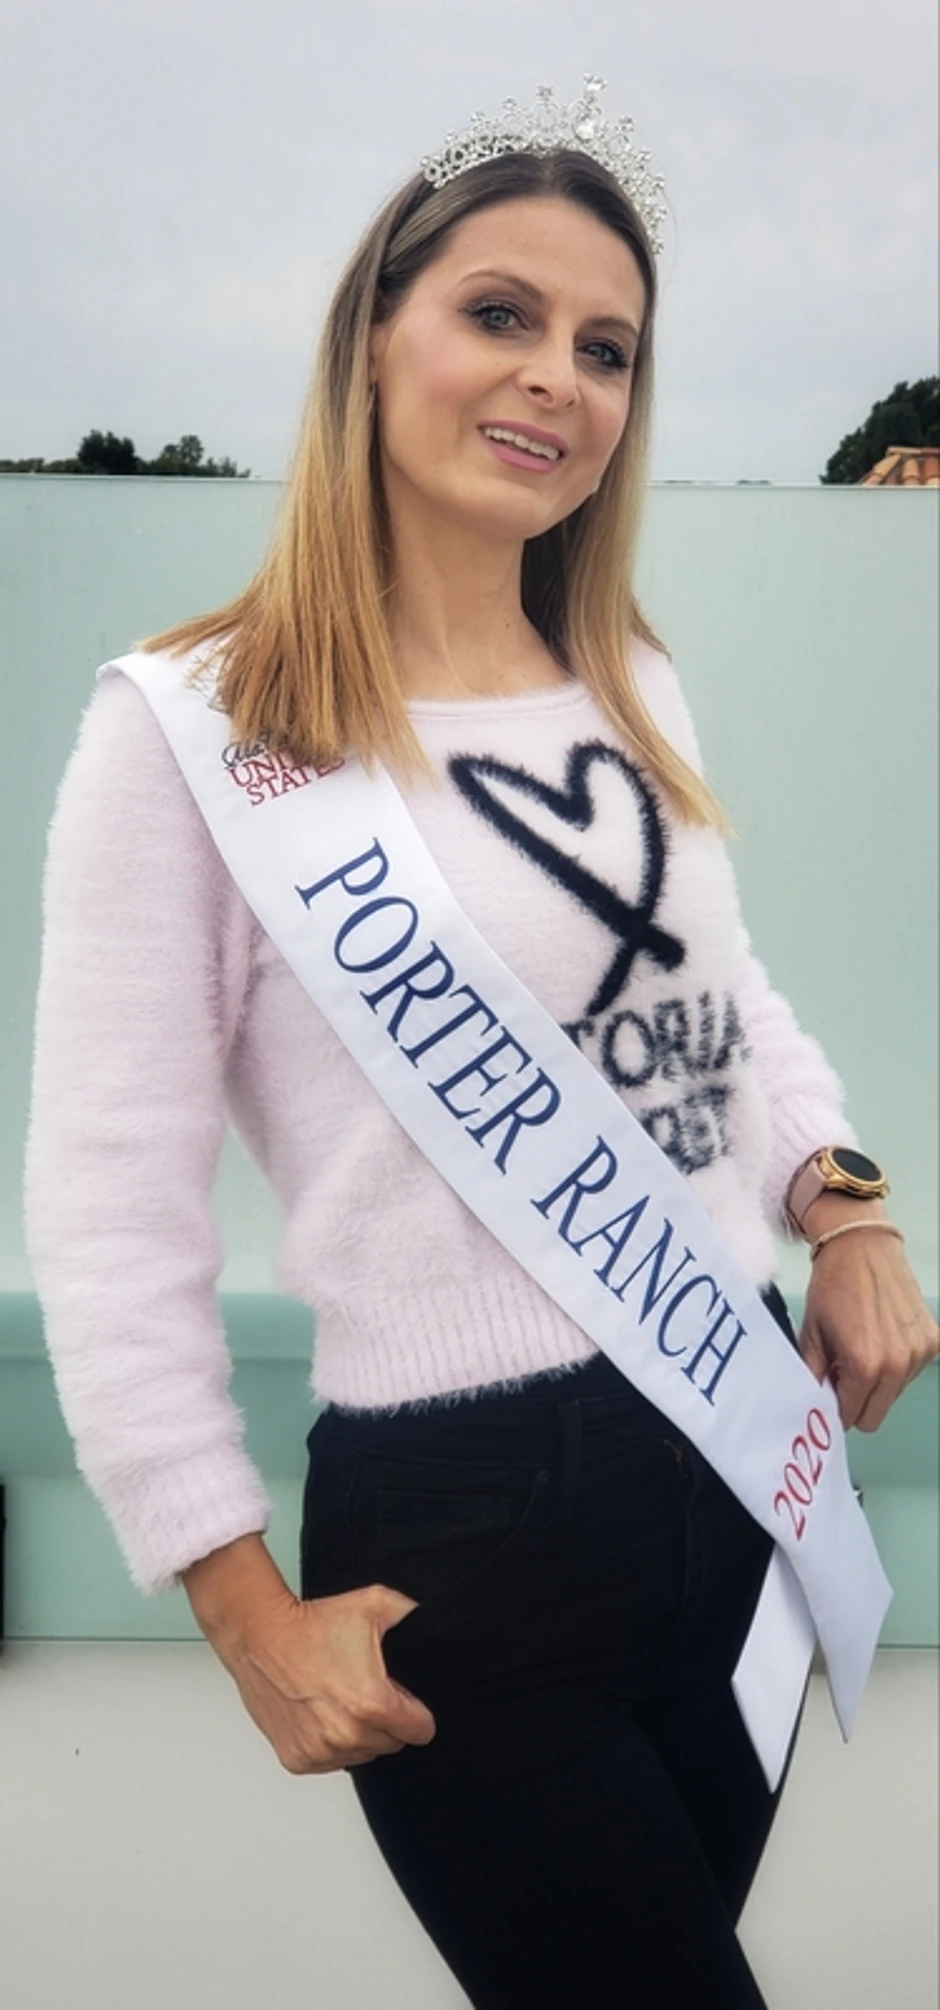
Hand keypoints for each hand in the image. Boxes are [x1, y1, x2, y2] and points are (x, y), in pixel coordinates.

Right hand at [183, 1537, 435, 1772]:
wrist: (260, 1634)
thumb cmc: (311, 1623)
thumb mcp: (375, 1605)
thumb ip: (413, 1616)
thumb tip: (438, 1623)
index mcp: (373, 1705)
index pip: (422, 1731)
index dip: (416, 1711)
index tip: (403, 1698)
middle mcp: (347, 1735)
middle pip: (392, 1743)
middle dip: (387, 1720)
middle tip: (365, 1689)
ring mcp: (320, 1751)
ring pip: (362, 1755)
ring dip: (359, 1733)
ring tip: (341, 1698)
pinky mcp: (298, 1759)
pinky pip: (332, 1761)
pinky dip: (331, 1743)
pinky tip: (321, 1712)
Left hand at [799, 1208, 938, 1431]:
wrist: (860, 1246)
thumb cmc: (834, 1284)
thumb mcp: (810, 1333)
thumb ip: (813, 1375)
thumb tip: (815, 1400)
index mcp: (865, 1365)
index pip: (852, 1416)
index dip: (837, 1406)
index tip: (830, 1390)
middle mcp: (897, 1364)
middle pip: (876, 1414)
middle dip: (857, 1400)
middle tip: (842, 1371)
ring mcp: (918, 1353)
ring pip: (894, 1394)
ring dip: (878, 1381)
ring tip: (862, 1346)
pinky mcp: (931, 1341)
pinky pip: (910, 1372)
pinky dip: (895, 1363)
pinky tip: (881, 1336)